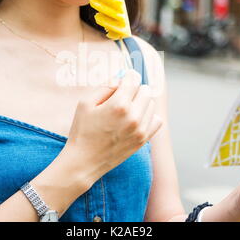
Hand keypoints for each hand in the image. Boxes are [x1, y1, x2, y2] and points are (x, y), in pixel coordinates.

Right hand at [63, 69, 162, 184]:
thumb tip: (119, 79)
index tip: (124, 79)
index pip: (133, 79)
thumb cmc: (82, 132)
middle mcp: (133, 116)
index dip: (127, 77)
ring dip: (141, 103)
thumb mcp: (85, 103)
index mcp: (118, 105)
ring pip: (151, 104)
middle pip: (145, 90)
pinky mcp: (143, 140)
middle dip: (135, 89)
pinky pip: (157, 120)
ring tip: (127, 110)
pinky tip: (136, 119)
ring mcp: (140, 129)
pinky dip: (149, 116)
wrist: (83, 161)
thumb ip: (105, 87)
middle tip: (123, 96)